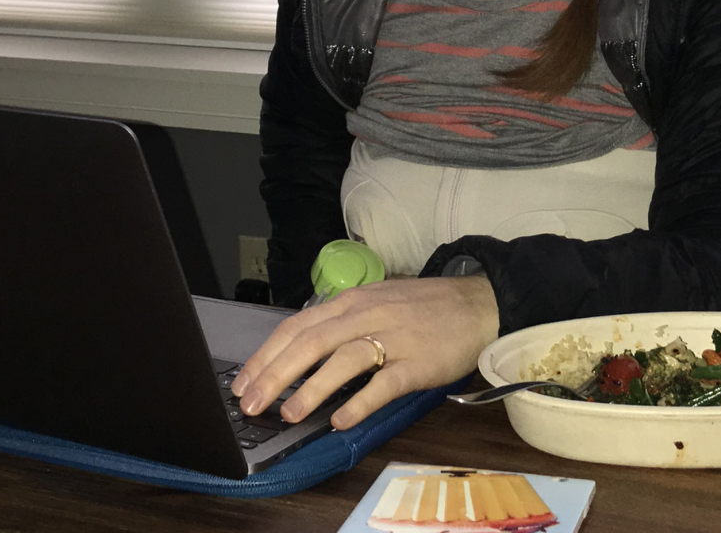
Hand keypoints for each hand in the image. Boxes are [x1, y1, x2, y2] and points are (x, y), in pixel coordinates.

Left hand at [231, 275, 498, 429]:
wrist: (477, 304)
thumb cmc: (424, 307)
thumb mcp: (376, 301)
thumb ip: (342, 322)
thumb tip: (303, 350)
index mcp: (351, 301)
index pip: (298, 325)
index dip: (267, 354)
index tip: (244, 381)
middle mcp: (366, 315)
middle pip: (311, 342)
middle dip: (276, 374)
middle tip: (252, 404)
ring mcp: (393, 337)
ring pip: (343, 359)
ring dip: (312, 387)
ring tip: (288, 413)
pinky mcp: (417, 362)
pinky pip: (384, 383)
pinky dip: (360, 401)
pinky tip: (341, 419)